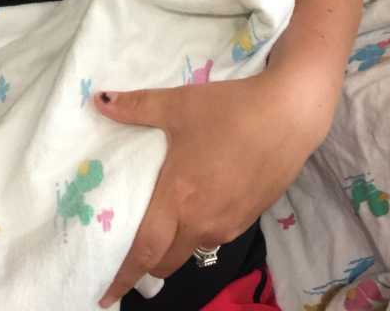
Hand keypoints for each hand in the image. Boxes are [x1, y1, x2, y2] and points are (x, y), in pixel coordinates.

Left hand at [94, 70, 317, 306]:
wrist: (290, 113)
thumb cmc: (231, 109)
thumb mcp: (180, 103)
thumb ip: (137, 107)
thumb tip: (98, 100)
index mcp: (178, 198)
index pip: (143, 251)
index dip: (122, 276)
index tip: (104, 296)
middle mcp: (202, 221)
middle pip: (166, 260)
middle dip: (147, 265)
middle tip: (133, 256)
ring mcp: (229, 222)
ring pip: (193, 248)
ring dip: (178, 245)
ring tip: (171, 224)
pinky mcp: (251, 216)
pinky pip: (218, 234)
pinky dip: (204, 229)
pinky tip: (207, 203)